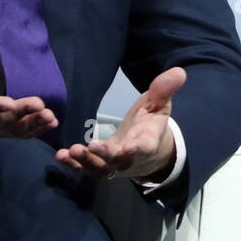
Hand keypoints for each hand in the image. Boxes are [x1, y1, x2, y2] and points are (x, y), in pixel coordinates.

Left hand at [55, 65, 184, 181]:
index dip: (137, 149)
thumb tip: (179, 71)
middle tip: (92, 146)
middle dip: (105, 155)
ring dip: (86, 161)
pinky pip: (87, 169)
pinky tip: (61, 156)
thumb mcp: (159, 104)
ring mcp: (114, 165)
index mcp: (147, 141)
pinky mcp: (100, 166)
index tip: (128, 147)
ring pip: (100, 168)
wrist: (147, 150)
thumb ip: (164, 90)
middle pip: (118, 160)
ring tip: (72, 150)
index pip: (144, 147)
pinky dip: (74, 165)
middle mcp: (130, 157)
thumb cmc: (150, 124)